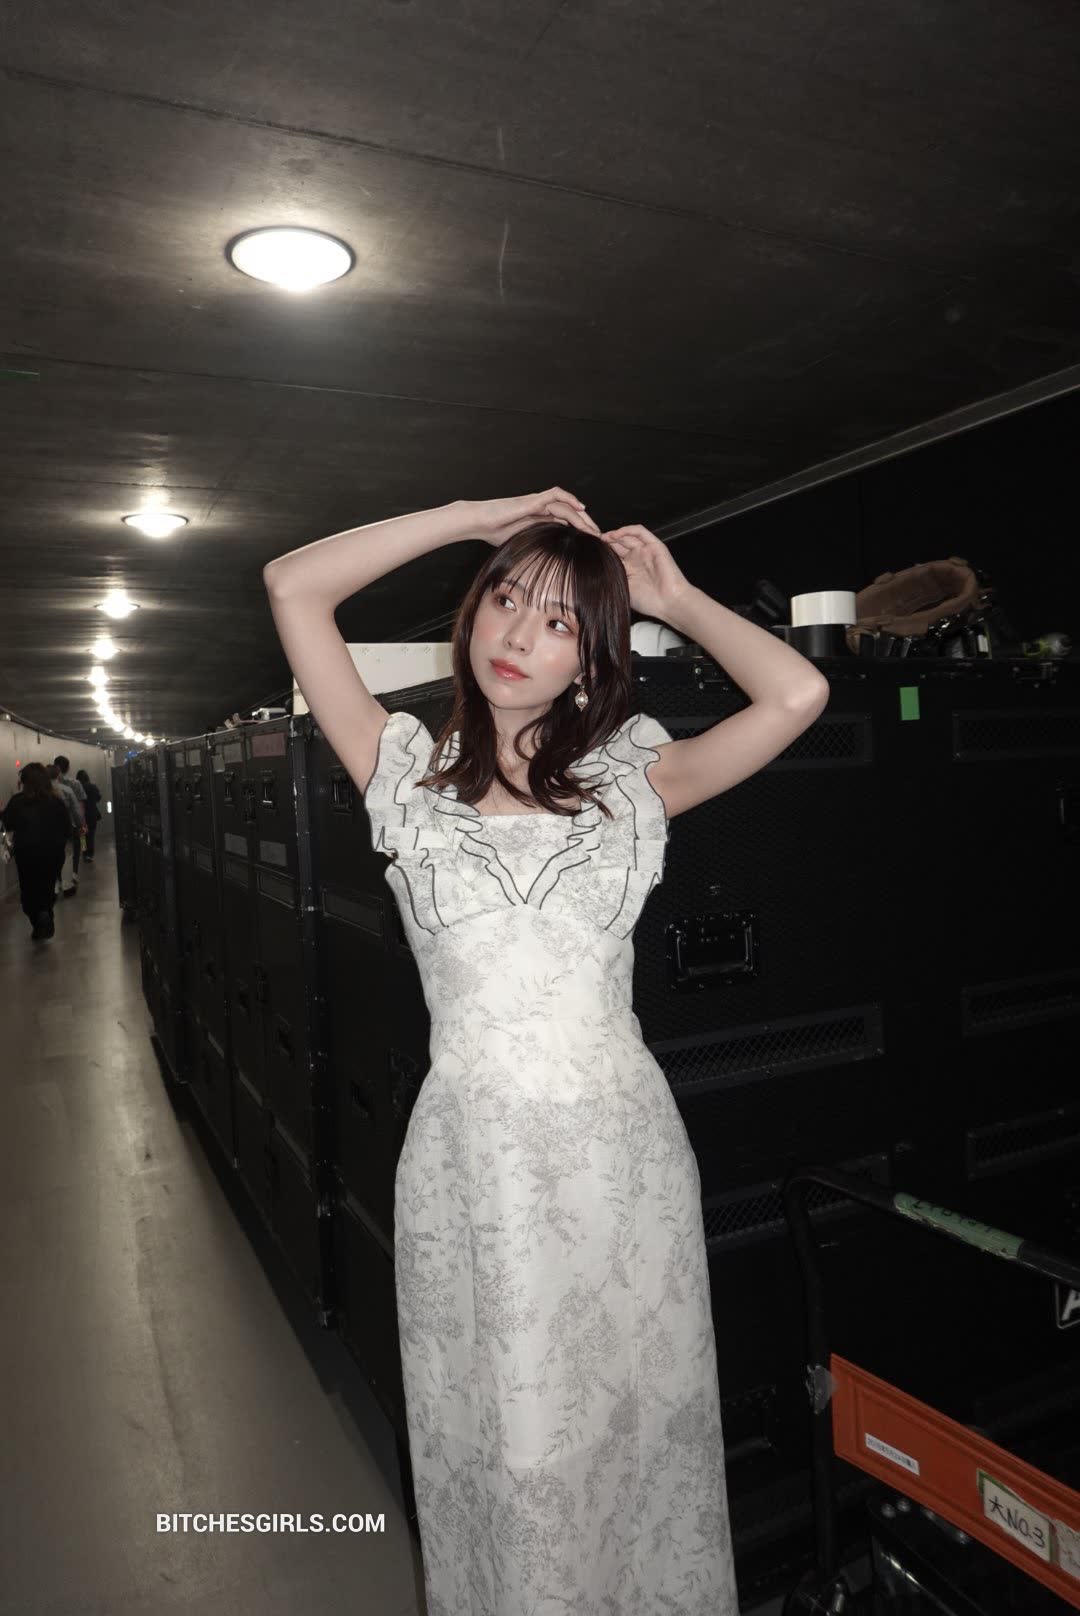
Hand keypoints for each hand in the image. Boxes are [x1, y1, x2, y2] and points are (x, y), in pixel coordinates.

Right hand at [466, 488, 601, 547]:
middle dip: (586, 525)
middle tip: (599, 538)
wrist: (480, 522)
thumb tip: (549, 566)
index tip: (591, 544)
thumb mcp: (522, 544)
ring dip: (582, 516)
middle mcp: (541, 509)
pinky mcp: (533, 500)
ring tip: (593, 528)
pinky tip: (581, 507)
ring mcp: (538, 503)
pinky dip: (569, 499)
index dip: (580, 532)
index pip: (566, 523)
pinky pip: (555, 495)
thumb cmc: (495, 533)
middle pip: (571, 513)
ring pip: (567, 505)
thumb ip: (536, 548)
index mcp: (540, 519)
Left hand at [599, 524, 691, 619]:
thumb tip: (591, 569)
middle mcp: (636, 559)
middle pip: (618, 544)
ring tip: (601, 538)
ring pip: (627, 536)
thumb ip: (610, 576)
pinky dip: (627, 530)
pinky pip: (640, 532)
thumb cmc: (648, 601)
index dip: (601, 551)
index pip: (612, 555)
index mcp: (628, 570)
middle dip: (605, 542)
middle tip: (592, 541)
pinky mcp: (654, 546)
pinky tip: (615, 535)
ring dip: (613, 535)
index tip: (588, 551)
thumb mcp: (622, 588)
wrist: (669, 602)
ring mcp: (645, 551)